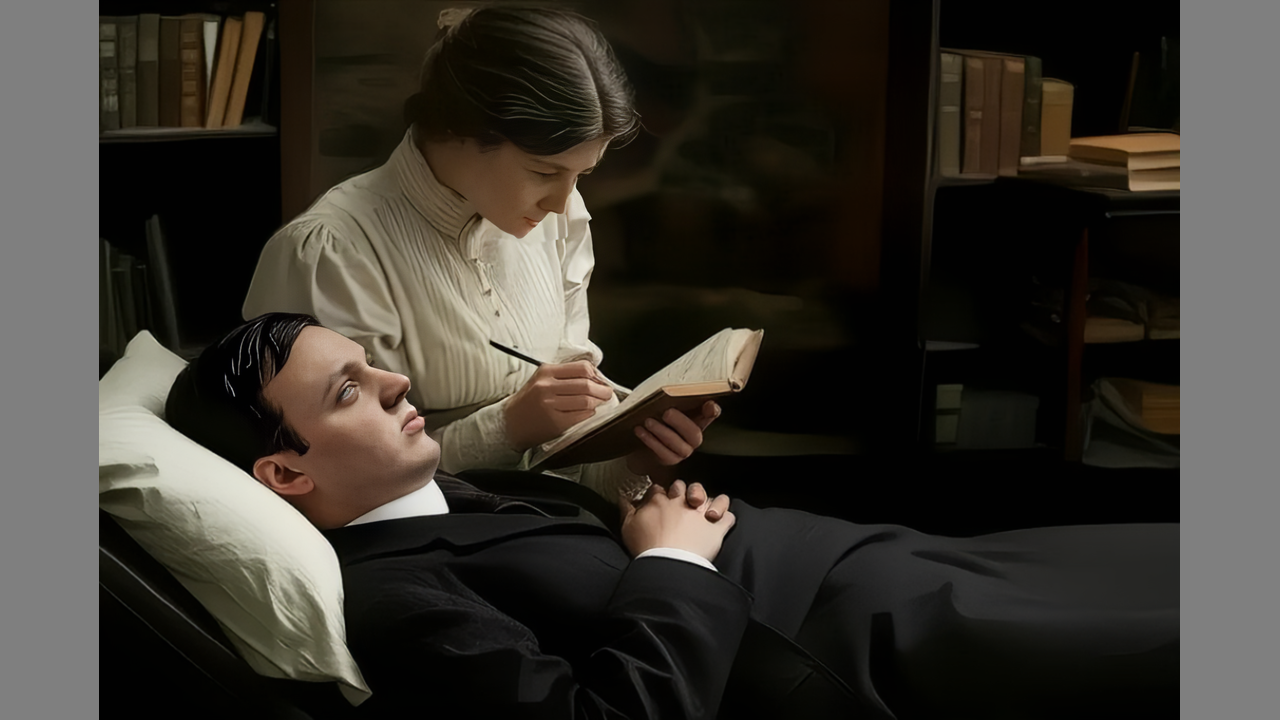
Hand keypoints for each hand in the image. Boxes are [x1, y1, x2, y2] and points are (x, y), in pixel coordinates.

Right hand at [504, 361, 613, 449]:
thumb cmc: (529, 401)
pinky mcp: (555, 422)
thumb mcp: (541, 379)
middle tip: (607, 393)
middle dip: (603, 390)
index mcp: (546, 372)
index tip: (601, 381)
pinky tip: (588, 413)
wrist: (510, 423)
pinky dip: (590, 414)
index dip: (597, 375)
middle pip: (587, 384)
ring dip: (598, 402)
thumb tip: (595, 377)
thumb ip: (564, 375)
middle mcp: (547, 386)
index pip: (582, 368)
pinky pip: (581, 416)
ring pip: (587, 400)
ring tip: (600, 403)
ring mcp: (550, 405)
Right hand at [619, 480, 735, 561]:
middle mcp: (683, 502)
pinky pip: (728, 517)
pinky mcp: (717, 528)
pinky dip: (726, 518)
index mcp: (661, 500)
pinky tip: (720, 522)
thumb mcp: (628, 527)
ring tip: (707, 511)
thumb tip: (623, 498)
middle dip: (684, 491)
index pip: (660, 488)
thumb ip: (626, 510)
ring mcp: (702, 514)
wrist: (669, 564)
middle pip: (685, 487)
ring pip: (712, 496)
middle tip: (681, 503)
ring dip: (710, 501)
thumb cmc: (646, 547)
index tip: (658, 500)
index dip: (659, 493)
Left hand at [626, 401, 720, 483]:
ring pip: (678, 445)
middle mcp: (693, 437)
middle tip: (666, 413)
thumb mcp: (663, 406)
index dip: (712, 411)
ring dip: (662, 432)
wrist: (642, 445)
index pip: (710, 414)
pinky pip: (663, 453)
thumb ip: (671, 398)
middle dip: (680, 422)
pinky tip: (641, 431)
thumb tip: (670, 388)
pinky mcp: (670, 460)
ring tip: (648, 422)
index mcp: (696, 419)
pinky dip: (651, 441)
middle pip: (694, 433)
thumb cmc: (656, 420)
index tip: (709, 405)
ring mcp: (683, 450)